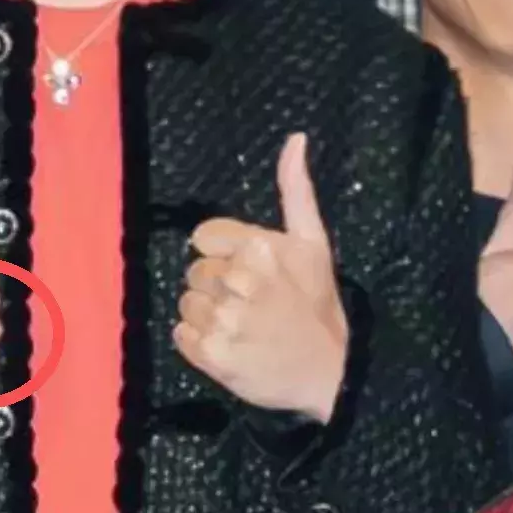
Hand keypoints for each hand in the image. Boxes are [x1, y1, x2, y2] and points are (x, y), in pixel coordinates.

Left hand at [174, 133, 348, 421]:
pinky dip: (198, 344)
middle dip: (216, 287)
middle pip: (194, 271)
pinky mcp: (212, 354)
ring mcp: (224, 318)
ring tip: (240, 327)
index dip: (223, 255)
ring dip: (206, 316)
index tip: (249, 275)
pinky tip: (228, 346)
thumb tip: (295, 137)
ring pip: (185, 303)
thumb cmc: (318, 305)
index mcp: (260, 248)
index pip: (203, 238)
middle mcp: (239, 280)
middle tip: (249, 305)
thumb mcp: (314, 242)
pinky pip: (180, 336)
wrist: (331, 374)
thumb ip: (296, 189)